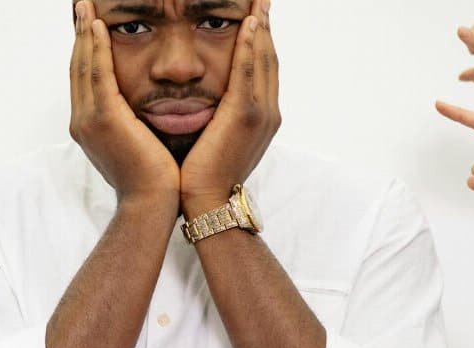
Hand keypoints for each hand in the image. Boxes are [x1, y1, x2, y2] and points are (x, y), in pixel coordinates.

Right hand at [70, 1, 178, 205]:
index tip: (87, 24)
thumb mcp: (138, 143)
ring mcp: (89, 120)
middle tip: (81, 6)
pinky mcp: (104, 119)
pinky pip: (97, 74)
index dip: (84, 49)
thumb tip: (140, 107)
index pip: (83, 79)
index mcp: (89, 126)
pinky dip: (96, 48)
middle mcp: (82, 121)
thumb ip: (132, 122)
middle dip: (79, 34)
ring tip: (85, 7)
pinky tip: (98, 26)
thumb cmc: (153, 178)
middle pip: (77, 67)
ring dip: (84, 33)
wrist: (151, 202)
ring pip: (83, 66)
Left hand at [180, 0, 277, 216]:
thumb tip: (209, 102)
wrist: (207, 202)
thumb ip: (220, 117)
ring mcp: (260, 113)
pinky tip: (249, 23)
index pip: (263, 68)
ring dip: (261, 26)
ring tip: (259, 1)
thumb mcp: (217, 140)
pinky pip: (249, 72)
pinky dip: (250, 46)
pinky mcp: (244, 116)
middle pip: (268, 57)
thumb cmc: (204, 176)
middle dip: (265, 25)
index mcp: (262, 117)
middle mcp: (268, 112)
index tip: (257, 16)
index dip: (261, 39)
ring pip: (263, 59)